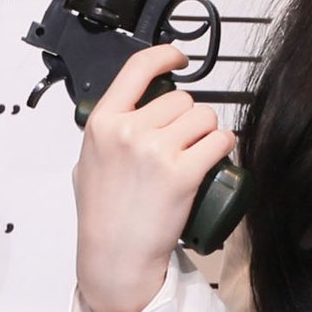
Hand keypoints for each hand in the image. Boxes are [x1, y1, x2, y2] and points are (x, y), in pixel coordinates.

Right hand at [72, 43, 238, 311]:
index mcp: (103, 122)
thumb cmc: (102, 214)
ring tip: (195, 154)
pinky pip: (219, 141)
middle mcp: (129, 131)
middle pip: (182, 99)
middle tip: (181, 144)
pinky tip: (214, 158)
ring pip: (205, 117)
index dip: (164, 56)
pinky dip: (223, 147)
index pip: (137, 68)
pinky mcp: (183, 173)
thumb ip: (106, 133)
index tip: (178, 59)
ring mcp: (156, 151)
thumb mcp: (88, 161)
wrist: (114, 256)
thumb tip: (127, 112)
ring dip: (208, 132)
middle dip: (189, 118)